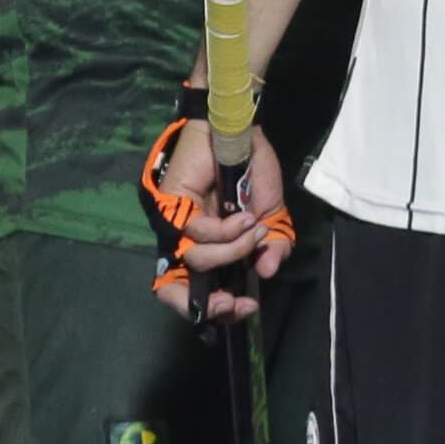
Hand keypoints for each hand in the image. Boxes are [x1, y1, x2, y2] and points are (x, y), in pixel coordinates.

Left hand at [147, 117, 290, 324]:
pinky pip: (197, 233)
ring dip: (234, 250)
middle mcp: (187, 243)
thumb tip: (266, 273)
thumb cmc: (251, 172)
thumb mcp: (272, 218)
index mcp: (209, 250)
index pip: (198, 294)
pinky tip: (243, 215)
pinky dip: (226, 230)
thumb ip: (272, 249)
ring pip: (197, 260)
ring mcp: (176, 225)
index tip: (247, 306)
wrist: (242, 133)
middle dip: (205, 304)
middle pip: (174, 292)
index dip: (216, 311)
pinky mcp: (172, 206)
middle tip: (232, 301)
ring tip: (254, 227)